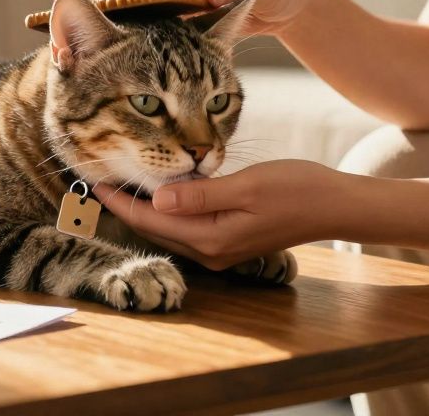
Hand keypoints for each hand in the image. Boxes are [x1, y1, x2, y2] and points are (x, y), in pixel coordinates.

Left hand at [93, 160, 349, 269]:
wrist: (335, 206)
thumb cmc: (296, 189)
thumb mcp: (246, 186)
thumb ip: (199, 196)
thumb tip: (156, 201)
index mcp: (210, 238)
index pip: (149, 221)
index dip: (118, 201)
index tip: (92, 181)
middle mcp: (209, 251)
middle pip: (152, 228)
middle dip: (123, 205)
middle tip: (96, 179)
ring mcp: (218, 249)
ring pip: (167, 229)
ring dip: (142, 208)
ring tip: (118, 183)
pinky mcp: (228, 241)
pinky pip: (185, 227)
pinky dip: (166, 211)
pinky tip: (158, 191)